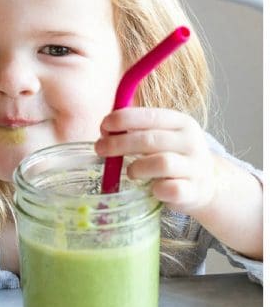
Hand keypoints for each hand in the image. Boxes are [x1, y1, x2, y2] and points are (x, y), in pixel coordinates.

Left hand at [95, 107, 215, 214]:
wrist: (205, 184)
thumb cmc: (172, 155)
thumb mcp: (160, 136)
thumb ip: (136, 130)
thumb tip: (105, 130)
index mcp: (181, 123)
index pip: (150, 115)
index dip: (123, 119)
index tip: (103, 126)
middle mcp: (191, 142)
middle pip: (149, 140)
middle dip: (118, 144)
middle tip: (100, 149)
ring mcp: (195, 167)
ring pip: (161, 163)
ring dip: (137, 168)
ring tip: (130, 172)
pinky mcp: (194, 190)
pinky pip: (171, 189)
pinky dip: (157, 189)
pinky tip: (152, 189)